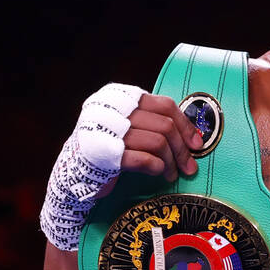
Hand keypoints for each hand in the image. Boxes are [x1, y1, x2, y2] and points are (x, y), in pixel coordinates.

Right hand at [40, 84, 204, 250]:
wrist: (73, 174)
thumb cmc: (108, 149)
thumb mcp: (129, 127)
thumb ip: (154, 123)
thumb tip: (194, 136)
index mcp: (118, 96)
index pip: (164, 105)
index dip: (185, 125)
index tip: (196, 143)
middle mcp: (110, 109)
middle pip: (164, 125)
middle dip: (182, 149)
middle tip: (189, 166)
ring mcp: (106, 131)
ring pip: (158, 142)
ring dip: (171, 162)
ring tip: (171, 173)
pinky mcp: (105, 155)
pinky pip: (145, 160)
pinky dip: (157, 168)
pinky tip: (157, 173)